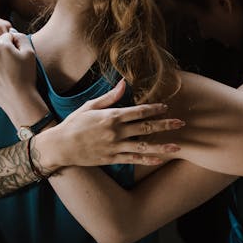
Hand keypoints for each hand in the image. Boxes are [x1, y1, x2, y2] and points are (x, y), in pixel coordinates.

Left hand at [0, 32, 37, 115]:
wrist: (18, 99)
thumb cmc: (26, 75)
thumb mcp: (30, 52)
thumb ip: (21, 37)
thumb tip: (12, 32)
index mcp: (0, 46)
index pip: (7, 37)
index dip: (15, 46)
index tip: (19, 57)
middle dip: (4, 53)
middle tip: (13, 67)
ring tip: (6, 74)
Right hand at [45, 79, 183, 167]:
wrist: (61, 146)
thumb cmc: (74, 123)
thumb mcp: (90, 106)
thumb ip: (109, 97)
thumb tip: (123, 83)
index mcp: (112, 117)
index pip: (138, 112)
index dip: (154, 109)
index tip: (166, 107)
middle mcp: (116, 132)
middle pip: (146, 128)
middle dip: (165, 125)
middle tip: (181, 123)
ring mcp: (115, 147)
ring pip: (144, 147)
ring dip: (162, 146)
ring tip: (178, 147)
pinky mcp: (112, 158)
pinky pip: (133, 160)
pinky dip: (147, 159)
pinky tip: (159, 159)